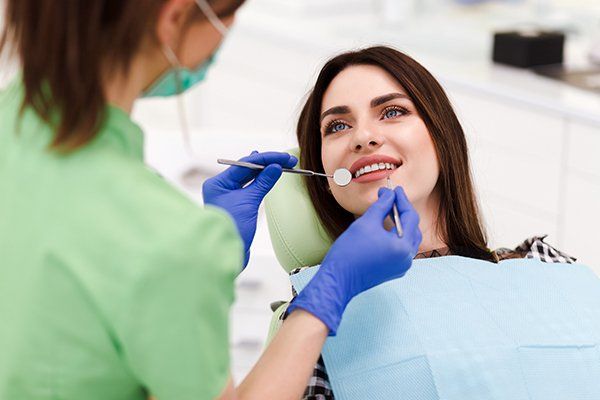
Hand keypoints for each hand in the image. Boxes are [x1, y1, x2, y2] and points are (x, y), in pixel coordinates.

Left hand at [203, 151, 297, 267]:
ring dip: (266, 171)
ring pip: (249, 178)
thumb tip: (276, 167)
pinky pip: (250, 189)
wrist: (226, 255)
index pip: (245, 164)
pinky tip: (269, 175)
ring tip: (282, 164)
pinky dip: (262, 182)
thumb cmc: (231, 229)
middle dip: (268, 163)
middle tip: (288, 160)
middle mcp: (221, 187)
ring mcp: (228, 197)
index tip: (284, 158)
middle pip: (247, 169)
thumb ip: (262, 183)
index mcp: (218, 183)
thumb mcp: (248, 202)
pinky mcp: (237, 206)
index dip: (267, 159)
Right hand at [287, 186, 421, 334]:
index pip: (410, 216)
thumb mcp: (366, 223)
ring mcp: (401, 266)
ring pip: (407, 238)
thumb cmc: (349, 252)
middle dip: (402, 211)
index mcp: (403, 247)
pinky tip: (385, 227)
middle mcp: (406, 258)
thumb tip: (389, 195)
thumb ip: (382, 206)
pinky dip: (395, 235)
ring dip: (400, 223)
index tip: (394, 189)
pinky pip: (400, 249)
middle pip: (412, 228)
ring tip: (388, 210)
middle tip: (391, 197)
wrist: (338, 279)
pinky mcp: (393, 270)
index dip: (401, 200)